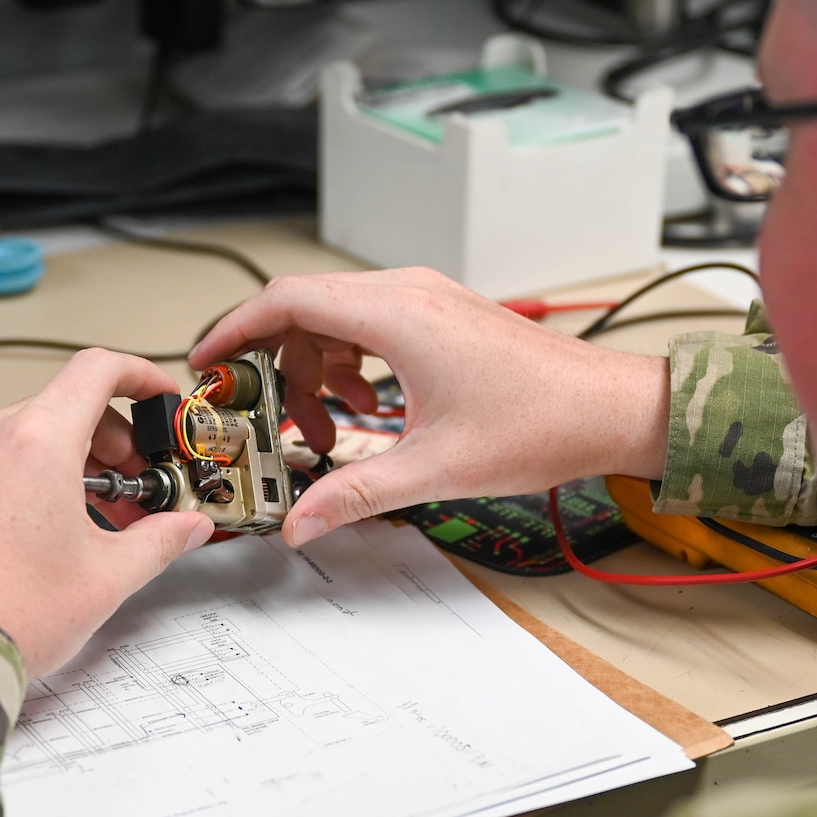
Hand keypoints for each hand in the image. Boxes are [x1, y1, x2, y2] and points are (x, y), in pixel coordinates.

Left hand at [0, 350, 215, 678]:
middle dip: (114, 441)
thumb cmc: (3, 615)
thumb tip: (185, 528)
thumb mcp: (106, 577)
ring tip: (97, 520)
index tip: (160, 397)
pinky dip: (34, 480)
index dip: (140, 375)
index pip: (97, 369)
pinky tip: (51, 534)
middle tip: (138, 486)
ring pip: (30, 435)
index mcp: (36, 441)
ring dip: (74, 463)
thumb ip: (159, 541)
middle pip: (66, 405)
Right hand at [190, 268, 669, 545]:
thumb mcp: (433, 469)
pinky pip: (369, 328)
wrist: (611, 410)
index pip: (285, 300)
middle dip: (274, 370)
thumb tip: (302, 523)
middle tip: (262, 420)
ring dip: (315, 375)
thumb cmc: (543, 423)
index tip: (205, 365)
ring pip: (335, 322)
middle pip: (303, 312)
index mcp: (397, 314)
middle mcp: (408, 293)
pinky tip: (364, 415)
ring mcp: (427, 300)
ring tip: (323, 435)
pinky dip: (350, 368)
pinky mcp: (441, 316)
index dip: (233, 330)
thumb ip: (353, 494)